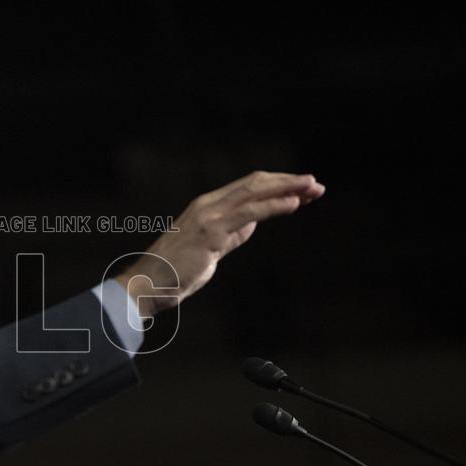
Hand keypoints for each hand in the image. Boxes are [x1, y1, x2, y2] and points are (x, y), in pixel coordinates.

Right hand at [115, 171, 324, 317]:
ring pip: (255, 192)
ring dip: (287, 189)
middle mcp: (208, 204)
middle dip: (287, 182)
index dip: (276, 185)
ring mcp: (209, 216)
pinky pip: (249, 213)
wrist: (150, 283)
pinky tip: (294, 204)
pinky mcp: (212, 231)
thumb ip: (230, 233)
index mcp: (206, 206)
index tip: (301, 190)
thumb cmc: (175, 271)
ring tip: (313, 188)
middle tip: (315, 183)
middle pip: (255, 183)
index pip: (248, 186)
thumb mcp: (209, 247)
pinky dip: (274, 206)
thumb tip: (251, 224)